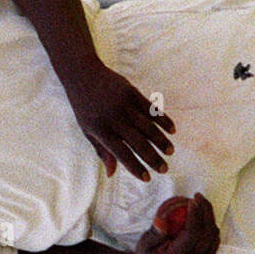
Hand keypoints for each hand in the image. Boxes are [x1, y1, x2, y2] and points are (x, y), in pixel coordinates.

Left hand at [62, 59, 175, 179]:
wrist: (82, 74)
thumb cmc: (85, 108)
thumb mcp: (88, 130)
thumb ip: (102, 152)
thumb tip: (111, 175)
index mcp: (102, 131)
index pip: (122, 154)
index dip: (135, 167)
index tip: (147, 179)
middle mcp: (114, 119)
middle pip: (139, 143)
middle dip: (153, 158)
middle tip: (164, 170)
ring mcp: (124, 105)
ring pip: (148, 127)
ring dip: (161, 141)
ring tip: (170, 152)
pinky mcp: (132, 92)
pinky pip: (151, 109)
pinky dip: (163, 120)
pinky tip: (172, 130)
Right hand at [134, 194, 219, 253]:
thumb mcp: (144, 244)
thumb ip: (155, 232)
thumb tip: (162, 218)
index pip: (193, 233)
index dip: (195, 214)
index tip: (192, 199)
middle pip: (208, 233)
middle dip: (206, 211)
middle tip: (197, 196)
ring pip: (214, 236)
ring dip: (209, 217)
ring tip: (199, 203)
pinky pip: (214, 241)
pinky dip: (210, 226)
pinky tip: (201, 214)